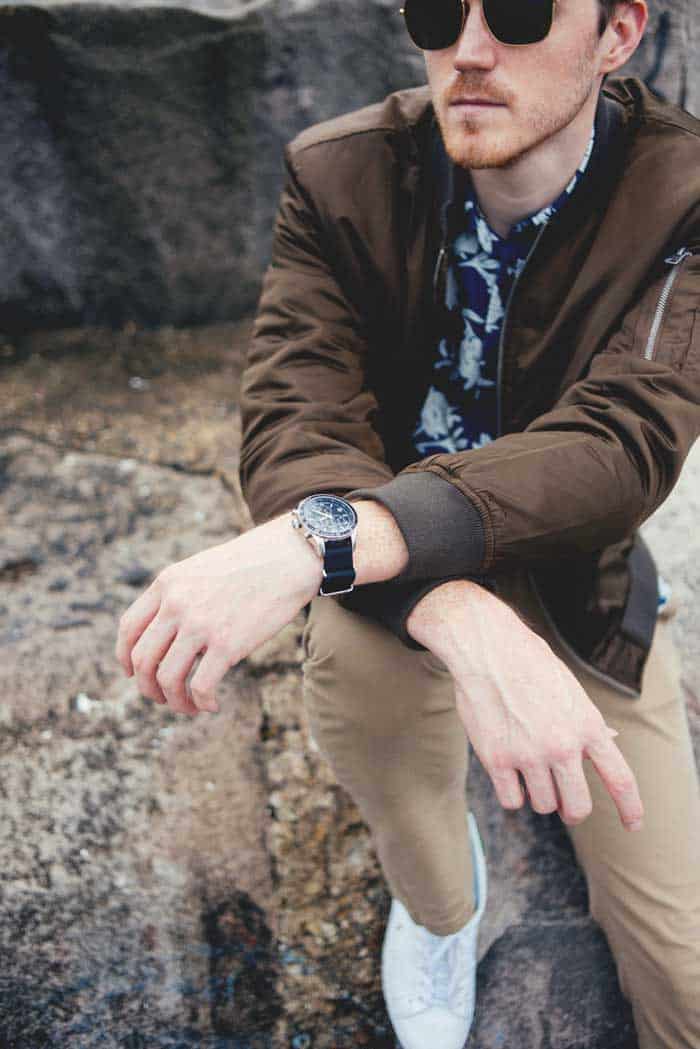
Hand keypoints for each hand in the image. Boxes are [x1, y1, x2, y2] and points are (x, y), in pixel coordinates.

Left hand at [115, 512, 322, 714]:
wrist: (288, 558)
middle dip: (148, 687)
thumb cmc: (251, 564)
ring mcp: (200, 625)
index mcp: (167, 583)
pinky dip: (201, 703)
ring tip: (188, 707)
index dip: (126, 658)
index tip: (135, 674)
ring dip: (173, 701)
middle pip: (143, 659)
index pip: (128, 629)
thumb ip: (179, 594)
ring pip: (166, 678)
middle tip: (162, 697)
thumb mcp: (201, 569)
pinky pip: (200, 686)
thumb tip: (169, 634)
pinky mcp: (227, 643)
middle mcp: (177, 604)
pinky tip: (212, 704)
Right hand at [406, 580, 644, 831]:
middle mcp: (562, 745)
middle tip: (565, 805)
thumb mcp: (571, 691)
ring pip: (543, 805)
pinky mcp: (496, 760)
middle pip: (578, 806)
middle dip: (572, 810)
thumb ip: (589, 722)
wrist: (488, 648)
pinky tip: (508, 774)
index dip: (630, 808)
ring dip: (538, 795)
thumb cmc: (530, 665)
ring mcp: (528, 754)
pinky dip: (512, 793)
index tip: (632, 824)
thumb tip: (612, 740)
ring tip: (529, 771)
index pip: (620, 779)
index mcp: (587, 726)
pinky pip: (512, 801)